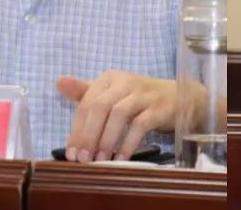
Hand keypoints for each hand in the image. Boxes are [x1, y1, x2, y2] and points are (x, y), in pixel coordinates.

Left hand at [58, 71, 175, 161]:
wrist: (180, 97)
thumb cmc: (139, 98)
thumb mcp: (113, 92)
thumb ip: (86, 92)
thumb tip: (59, 82)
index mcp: (110, 78)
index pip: (87, 102)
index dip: (77, 129)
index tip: (71, 153)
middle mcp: (125, 82)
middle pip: (101, 106)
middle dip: (89, 135)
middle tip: (83, 160)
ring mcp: (144, 94)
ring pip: (119, 114)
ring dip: (106, 140)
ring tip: (100, 161)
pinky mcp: (159, 108)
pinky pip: (141, 125)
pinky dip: (128, 143)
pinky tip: (121, 159)